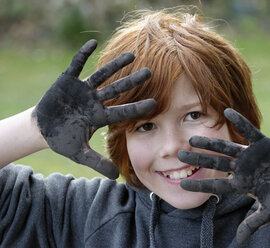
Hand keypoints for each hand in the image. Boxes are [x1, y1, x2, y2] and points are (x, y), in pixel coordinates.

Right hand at [32, 39, 154, 178]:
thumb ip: (97, 162)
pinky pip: (76, 65)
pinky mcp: (67, 80)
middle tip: (150, 72)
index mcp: (100, 116)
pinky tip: (92, 43)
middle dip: (132, 82)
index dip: (137, 107)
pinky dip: (83, 55)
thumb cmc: (64, 140)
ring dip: (115, 65)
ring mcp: (83, 89)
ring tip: (131, 55)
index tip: (155, 102)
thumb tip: (114, 177)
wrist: (44, 129)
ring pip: (102, 75)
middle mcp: (95, 100)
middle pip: (117, 89)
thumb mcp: (80, 154)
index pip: (122, 111)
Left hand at [178, 108, 269, 242]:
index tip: (181, 185)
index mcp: (241, 184)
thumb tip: (239, 241)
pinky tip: (227, 111)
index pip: (216, 185)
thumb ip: (253, 223)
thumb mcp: (269, 213)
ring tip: (192, 138)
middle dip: (198, 159)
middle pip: (215, 163)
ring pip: (226, 147)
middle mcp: (241, 168)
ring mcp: (250, 155)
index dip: (199, 185)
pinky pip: (249, 131)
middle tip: (179, 155)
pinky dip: (240, 122)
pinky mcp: (263, 144)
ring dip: (210, 143)